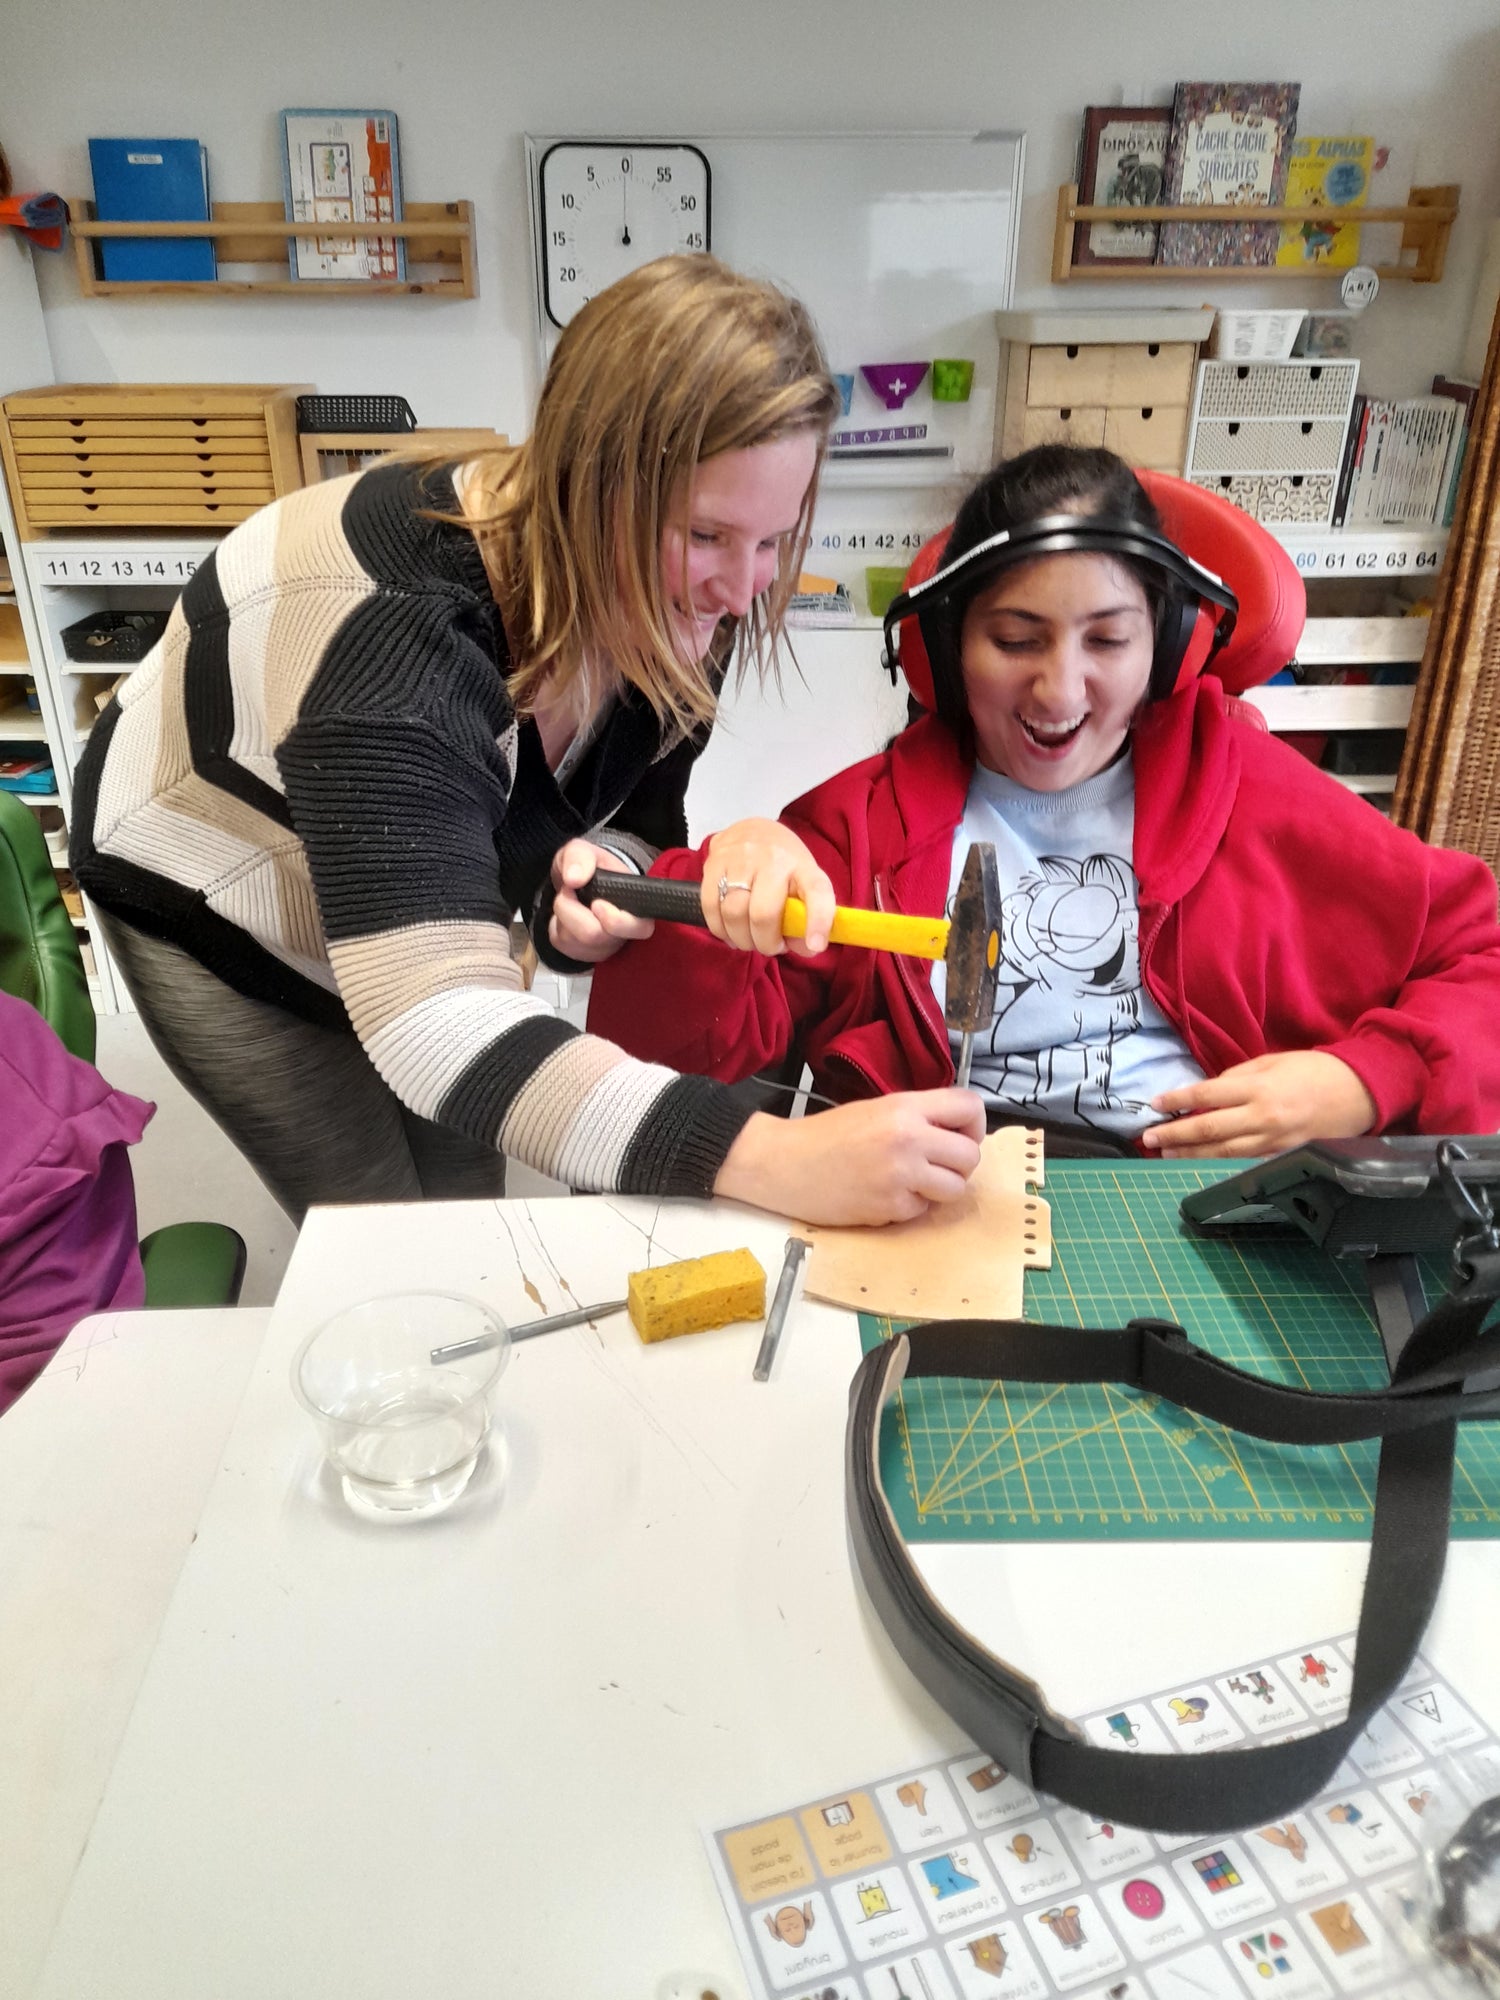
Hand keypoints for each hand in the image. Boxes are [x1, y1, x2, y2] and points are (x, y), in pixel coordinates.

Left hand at [548, 839, 653, 963]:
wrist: (582, 882)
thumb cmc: (593, 868)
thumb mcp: (584, 850)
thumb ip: (581, 856)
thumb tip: (574, 878)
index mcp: (638, 909)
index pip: (640, 928)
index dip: (617, 921)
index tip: (597, 903)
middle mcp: (624, 934)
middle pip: (595, 936)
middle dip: (573, 910)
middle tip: (569, 891)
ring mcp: (603, 947)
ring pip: (575, 940)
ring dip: (563, 913)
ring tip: (569, 896)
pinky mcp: (582, 953)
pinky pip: (562, 943)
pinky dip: (556, 924)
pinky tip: (567, 913)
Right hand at [700, 818, 836, 957]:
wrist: (753, 831)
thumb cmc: (783, 867)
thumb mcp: (804, 886)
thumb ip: (807, 920)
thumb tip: (807, 949)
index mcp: (803, 867)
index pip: (817, 892)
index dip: (818, 921)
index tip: (815, 944)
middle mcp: (773, 859)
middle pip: (763, 914)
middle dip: (765, 943)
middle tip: (770, 946)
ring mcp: (741, 858)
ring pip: (733, 913)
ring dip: (741, 938)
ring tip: (749, 939)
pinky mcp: (715, 862)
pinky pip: (711, 907)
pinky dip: (720, 929)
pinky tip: (729, 930)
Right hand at [714, 1090, 985, 1225]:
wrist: (783, 1164)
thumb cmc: (826, 1136)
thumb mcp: (876, 1109)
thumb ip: (918, 1117)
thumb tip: (959, 1134)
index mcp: (905, 1106)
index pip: (970, 1106)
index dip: (973, 1125)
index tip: (960, 1137)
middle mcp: (908, 1138)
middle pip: (971, 1155)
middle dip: (959, 1165)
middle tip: (937, 1166)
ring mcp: (900, 1175)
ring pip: (956, 1188)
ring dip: (939, 1189)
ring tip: (912, 1182)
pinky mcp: (889, 1207)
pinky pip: (923, 1210)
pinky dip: (909, 1207)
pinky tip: (884, 1195)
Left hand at [1142, 1052, 1377, 1159]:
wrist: (1358, 1093)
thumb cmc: (1314, 1071)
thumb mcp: (1272, 1062)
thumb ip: (1238, 1077)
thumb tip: (1207, 1092)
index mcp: (1258, 1088)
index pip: (1207, 1095)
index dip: (1178, 1101)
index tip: (1156, 1105)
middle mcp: (1262, 1117)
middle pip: (1208, 1129)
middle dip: (1175, 1134)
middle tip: (1148, 1138)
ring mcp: (1272, 1141)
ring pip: (1222, 1152)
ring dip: (1189, 1153)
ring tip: (1165, 1153)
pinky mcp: (1282, 1156)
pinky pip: (1244, 1162)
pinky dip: (1218, 1164)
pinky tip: (1198, 1164)